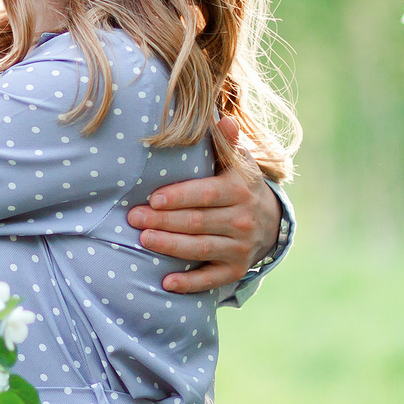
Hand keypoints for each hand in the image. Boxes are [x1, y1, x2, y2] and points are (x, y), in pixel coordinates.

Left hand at [127, 119, 282, 293]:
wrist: (270, 221)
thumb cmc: (240, 184)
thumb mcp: (238, 161)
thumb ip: (227, 142)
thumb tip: (225, 120)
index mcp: (239, 190)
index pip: (205, 194)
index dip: (179, 197)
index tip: (153, 198)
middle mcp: (242, 220)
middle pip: (197, 222)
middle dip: (163, 221)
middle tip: (134, 218)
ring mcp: (240, 248)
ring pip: (200, 248)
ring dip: (170, 246)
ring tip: (143, 240)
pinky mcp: (235, 270)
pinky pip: (211, 279)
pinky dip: (189, 283)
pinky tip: (166, 283)